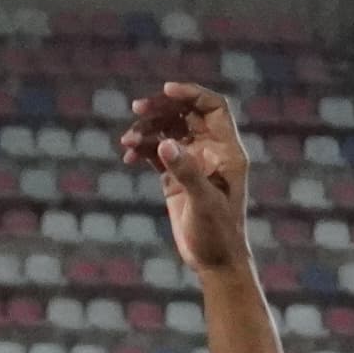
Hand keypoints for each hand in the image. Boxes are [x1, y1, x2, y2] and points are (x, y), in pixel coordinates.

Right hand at [121, 83, 252, 276]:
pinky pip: (157, 154)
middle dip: (162, 109)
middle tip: (137, 110)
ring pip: (169, 133)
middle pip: (186, 115)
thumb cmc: (218, 234)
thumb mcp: (204, 202)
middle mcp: (211, 152)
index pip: (212, 108)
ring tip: (127, 140)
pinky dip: (142, 151)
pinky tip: (128, 156)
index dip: (191, 94)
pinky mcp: (176, 180)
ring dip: (148, 131)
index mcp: (227, 151)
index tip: (165, 90)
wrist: (215, 262)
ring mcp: (192, 164)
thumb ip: (186, 172)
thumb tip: (165, 144)